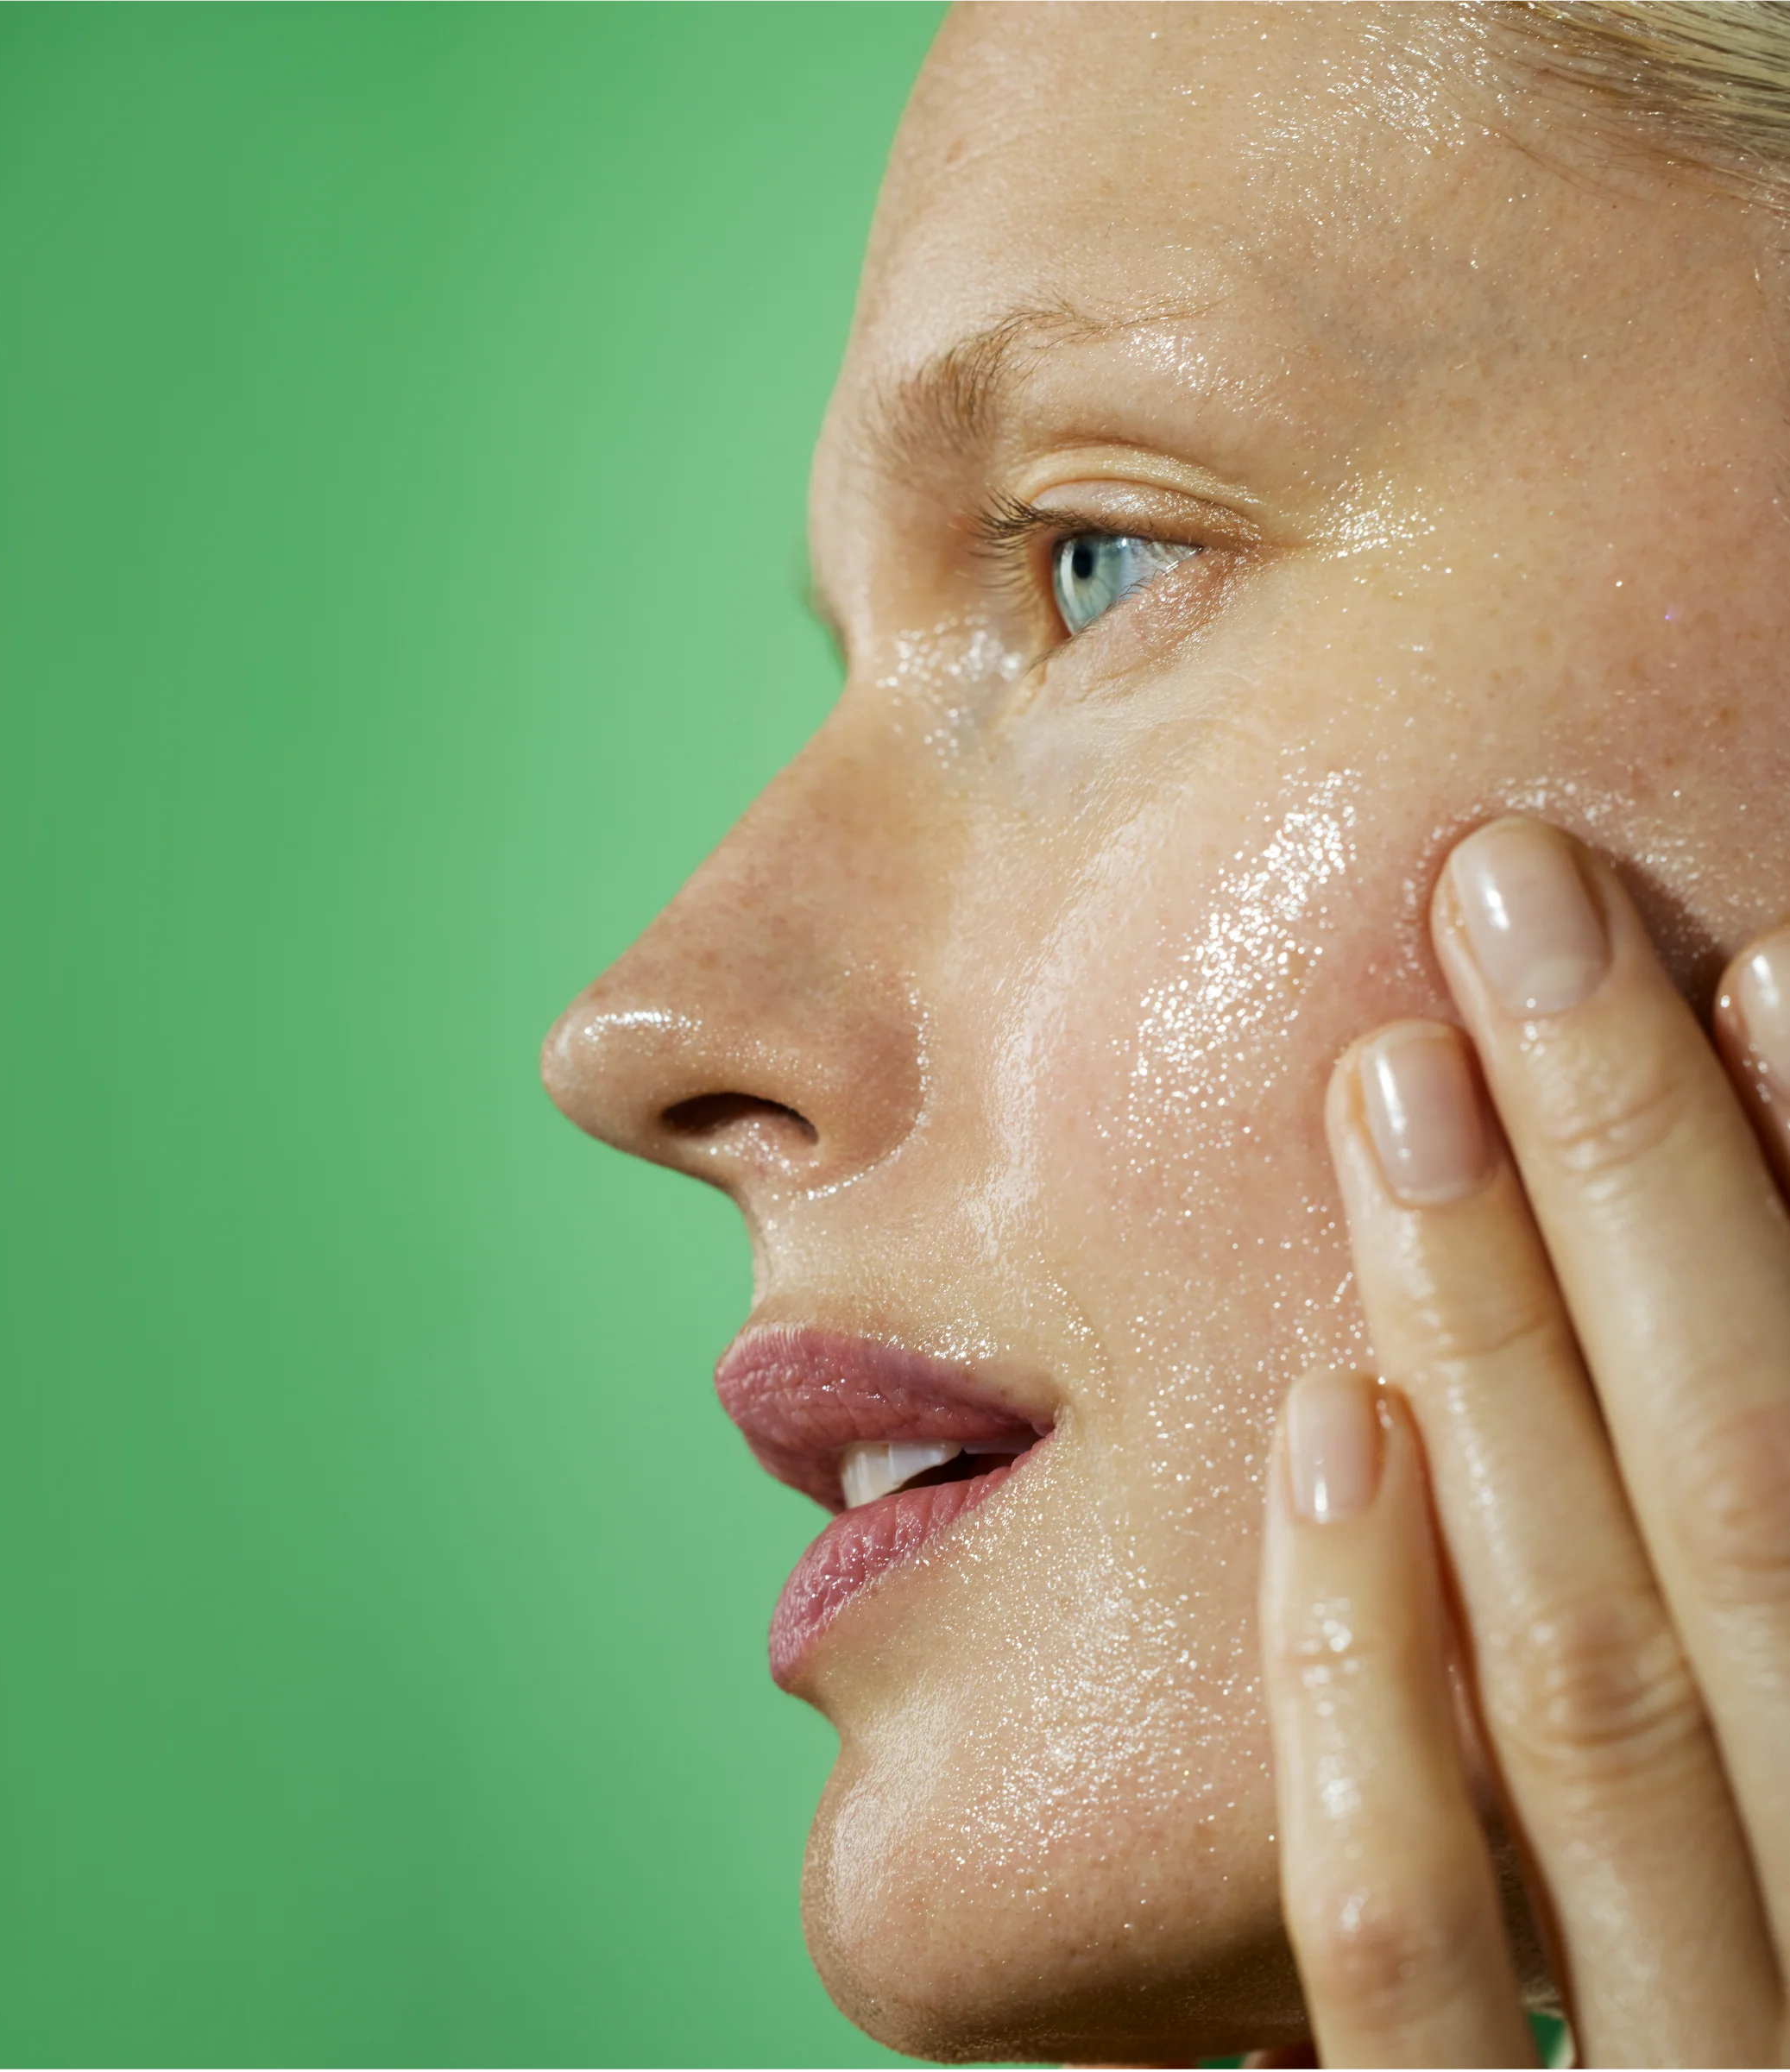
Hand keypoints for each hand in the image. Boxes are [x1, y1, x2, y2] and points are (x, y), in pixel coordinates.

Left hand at [1259, 816, 1789, 2067]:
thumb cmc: (1781, 1910)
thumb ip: (1765, 1543)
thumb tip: (1716, 1277)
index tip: (1760, 962)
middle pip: (1755, 1515)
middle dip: (1639, 1183)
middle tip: (1513, 905)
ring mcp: (1702, 2063)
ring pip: (1585, 1689)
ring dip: (1489, 1350)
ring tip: (1396, 1080)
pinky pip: (1400, 1943)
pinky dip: (1362, 1681)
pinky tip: (1317, 1423)